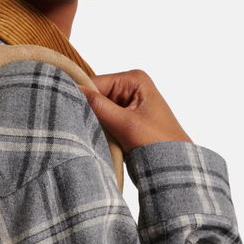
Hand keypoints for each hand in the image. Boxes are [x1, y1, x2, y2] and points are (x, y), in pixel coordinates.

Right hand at [78, 69, 192, 154]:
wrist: (174, 164)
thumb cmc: (159, 141)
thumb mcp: (126, 123)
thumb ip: (99, 107)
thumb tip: (74, 91)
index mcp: (134, 79)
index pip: (96, 82)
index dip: (81, 97)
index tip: (69, 113)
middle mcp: (129, 87)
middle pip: (95, 95)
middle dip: (88, 111)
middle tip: (80, 127)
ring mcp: (126, 103)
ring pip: (97, 109)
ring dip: (93, 122)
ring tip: (91, 134)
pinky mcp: (123, 119)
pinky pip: (102, 120)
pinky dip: (98, 129)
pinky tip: (96, 138)